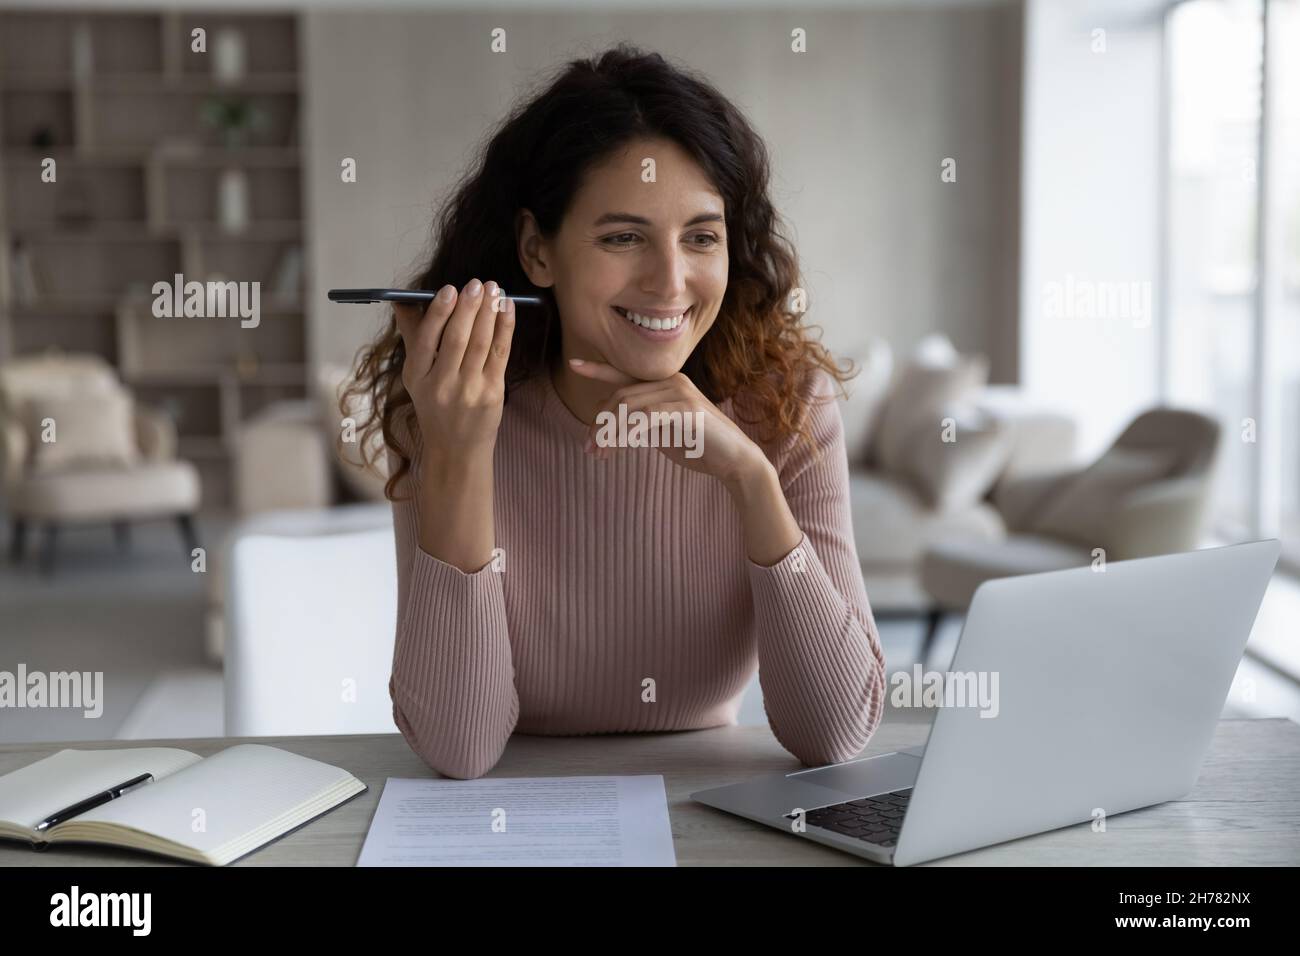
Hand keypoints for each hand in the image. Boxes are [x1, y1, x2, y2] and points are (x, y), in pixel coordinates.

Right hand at [394, 279, 514, 462]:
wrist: (456, 448)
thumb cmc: (436, 405)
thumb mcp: (416, 376)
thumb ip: (413, 336)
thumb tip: (402, 301)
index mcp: (417, 377)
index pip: (426, 339)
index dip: (439, 312)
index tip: (450, 289)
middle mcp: (441, 385)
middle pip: (456, 339)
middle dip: (469, 307)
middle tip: (478, 283)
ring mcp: (468, 391)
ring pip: (480, 343)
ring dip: (489, 313)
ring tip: (495, 290)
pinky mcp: (492, 394)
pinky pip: (499, 354)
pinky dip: (505, 328)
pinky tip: (507, 309)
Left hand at [568, 359, 768, 488]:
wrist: (734, 460)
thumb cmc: (700, 447)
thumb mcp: (664, 432)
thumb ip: (642, 423)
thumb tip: (614, 426)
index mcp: (665, 384)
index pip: (626, 374)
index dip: (598, 369)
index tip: (573, 364)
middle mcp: (671, 381)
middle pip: (620, 395)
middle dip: (599, 422)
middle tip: (588, 448)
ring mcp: (679, 392)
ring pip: (628, 406)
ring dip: (608, 432)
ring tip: (598, 453)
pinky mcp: (685, 408)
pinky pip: (644, 418)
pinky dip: (625, 433)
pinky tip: (617, 448)